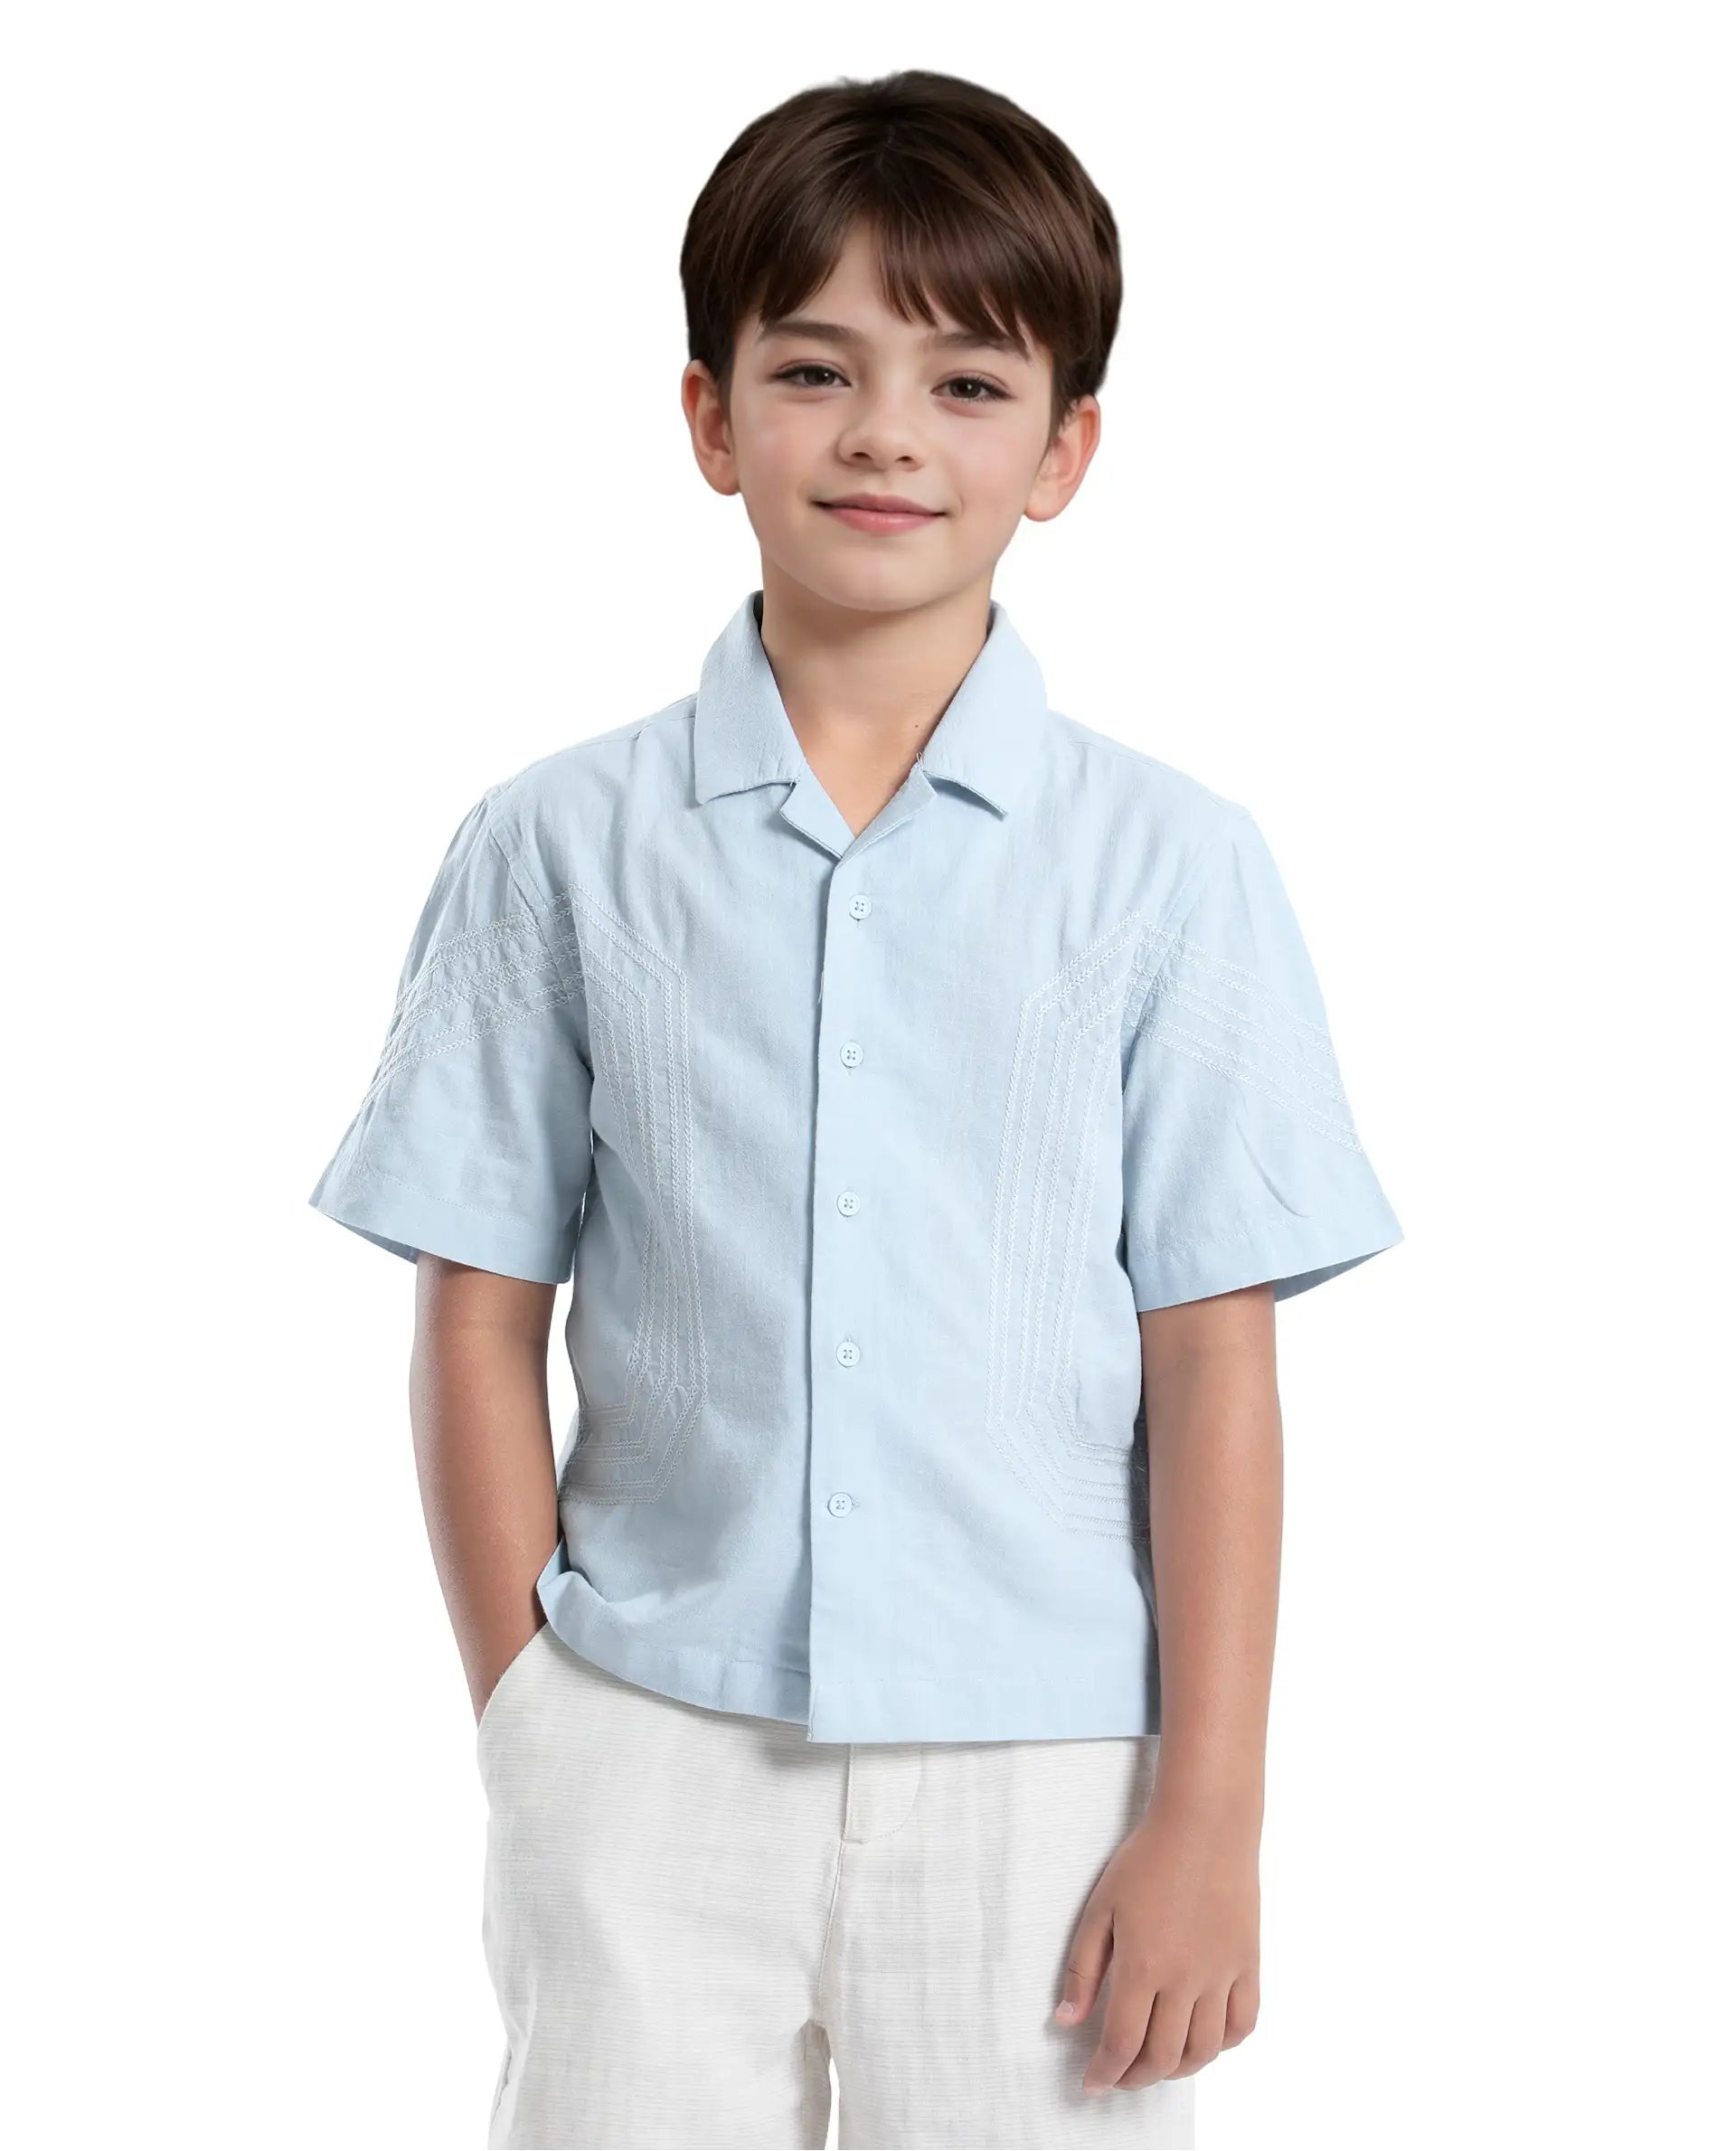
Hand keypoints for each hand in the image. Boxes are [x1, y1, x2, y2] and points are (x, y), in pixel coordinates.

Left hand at [1053, 1795, 1259, 2095]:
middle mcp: (1185, 1979)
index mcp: (1142, 1965)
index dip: (1105, 2073)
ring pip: (1204, 2050)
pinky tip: (1201, 2038)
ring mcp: (1221, 1974)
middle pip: (1162, 2057)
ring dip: (1177, 2069)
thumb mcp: (1100, 1908)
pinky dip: (1222, 2045)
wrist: (1205, 1824)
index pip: (1122, 2043)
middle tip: (1119, 2076)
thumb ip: (1082, 1969)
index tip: (1093, 2085)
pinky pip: (1242, 2025)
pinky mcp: (1248, 1964)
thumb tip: (1066, 2021)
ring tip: (1156, 2062)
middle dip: (1136, 2078)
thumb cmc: (1147, 1860)